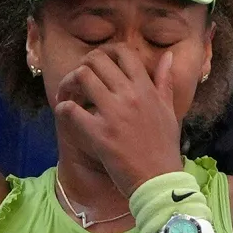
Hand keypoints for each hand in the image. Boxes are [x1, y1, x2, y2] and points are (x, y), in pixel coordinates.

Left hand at [53, 47, 182, 196]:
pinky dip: (63, 107)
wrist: (159, 181)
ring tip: (69, 93)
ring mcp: (113, 113)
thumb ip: (165, 81)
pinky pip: (71, 110)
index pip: (123, 52)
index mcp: (146, 88)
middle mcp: (129, 95)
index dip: (107, 51)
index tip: (101, 63)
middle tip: (80, 78)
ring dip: (70, 82)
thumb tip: (168, 55)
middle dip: (83, 64)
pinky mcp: (99, 134)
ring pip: (82, 77)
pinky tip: (66, 112)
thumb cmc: (164, 147)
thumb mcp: (169, 110)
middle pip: (96, 60)